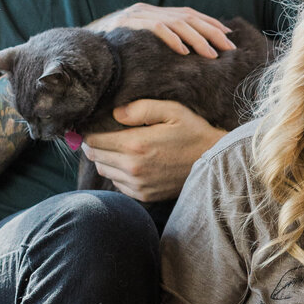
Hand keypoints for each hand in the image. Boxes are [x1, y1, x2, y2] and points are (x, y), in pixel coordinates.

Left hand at [82, 99, 224, 201]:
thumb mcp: (172, 110)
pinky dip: (117, 173)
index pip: (94, 140)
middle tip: (100, 135)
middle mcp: (133, 168)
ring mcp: (138, 184)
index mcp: (136, 144)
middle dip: (93, 145)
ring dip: (104, 159)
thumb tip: (115, 113)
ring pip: (104, 170)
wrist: (214, 163)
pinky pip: (118, 184)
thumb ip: (140, 108)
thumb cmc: (193, 132)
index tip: (91, 125)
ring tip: (114, 148)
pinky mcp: (144, 195)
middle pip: (95, 156)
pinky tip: (129, 162)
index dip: (89, 131)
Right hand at [91, 5, 234, 57]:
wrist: (83, 45)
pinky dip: (172, 39)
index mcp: (153, 11)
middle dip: (212, 32)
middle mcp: (148, 9)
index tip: (228, 36)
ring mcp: (138, 14)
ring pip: (177, 23)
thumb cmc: (112, 48)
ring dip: (197, 39)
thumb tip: (186, 50)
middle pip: (188, 17)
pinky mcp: (129, 23)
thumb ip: (159, 39)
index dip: (210, 23)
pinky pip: (156, 28)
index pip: (189, 14)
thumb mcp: (139, 41)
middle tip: (229, 48)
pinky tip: (184, 51)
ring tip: (211, 54)